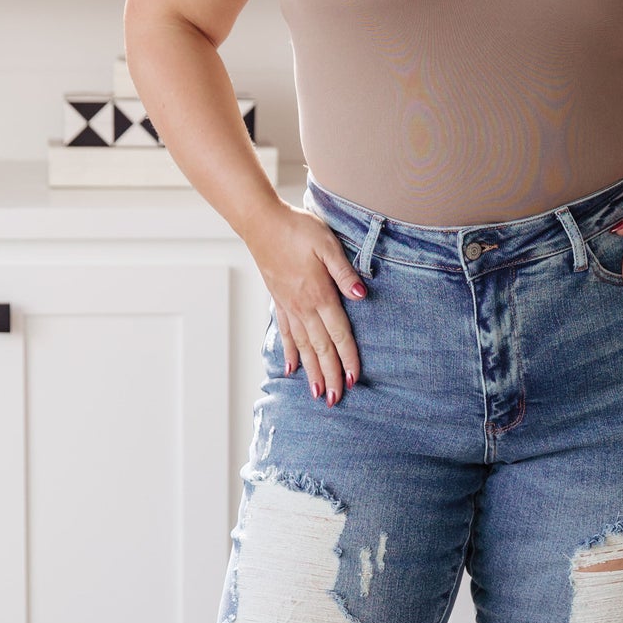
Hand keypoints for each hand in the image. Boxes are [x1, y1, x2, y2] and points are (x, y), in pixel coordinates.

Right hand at [247, 204, 366, 403]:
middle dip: (330, 376)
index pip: (338, 334)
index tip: (355, 380)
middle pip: (320, 349)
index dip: (348, 358)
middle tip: (336, 400)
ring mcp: (289, 307)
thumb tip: (360, 295)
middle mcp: (303, 307)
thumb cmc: (297, 229)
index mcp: (319, 295)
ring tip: (318, 394)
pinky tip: (291, 369)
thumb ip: (344, 272)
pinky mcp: (279, 302)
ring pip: (303, 347)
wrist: (262, 223)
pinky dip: (289, 353)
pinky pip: (286, 333)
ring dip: (311, 372)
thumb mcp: (328, 244)